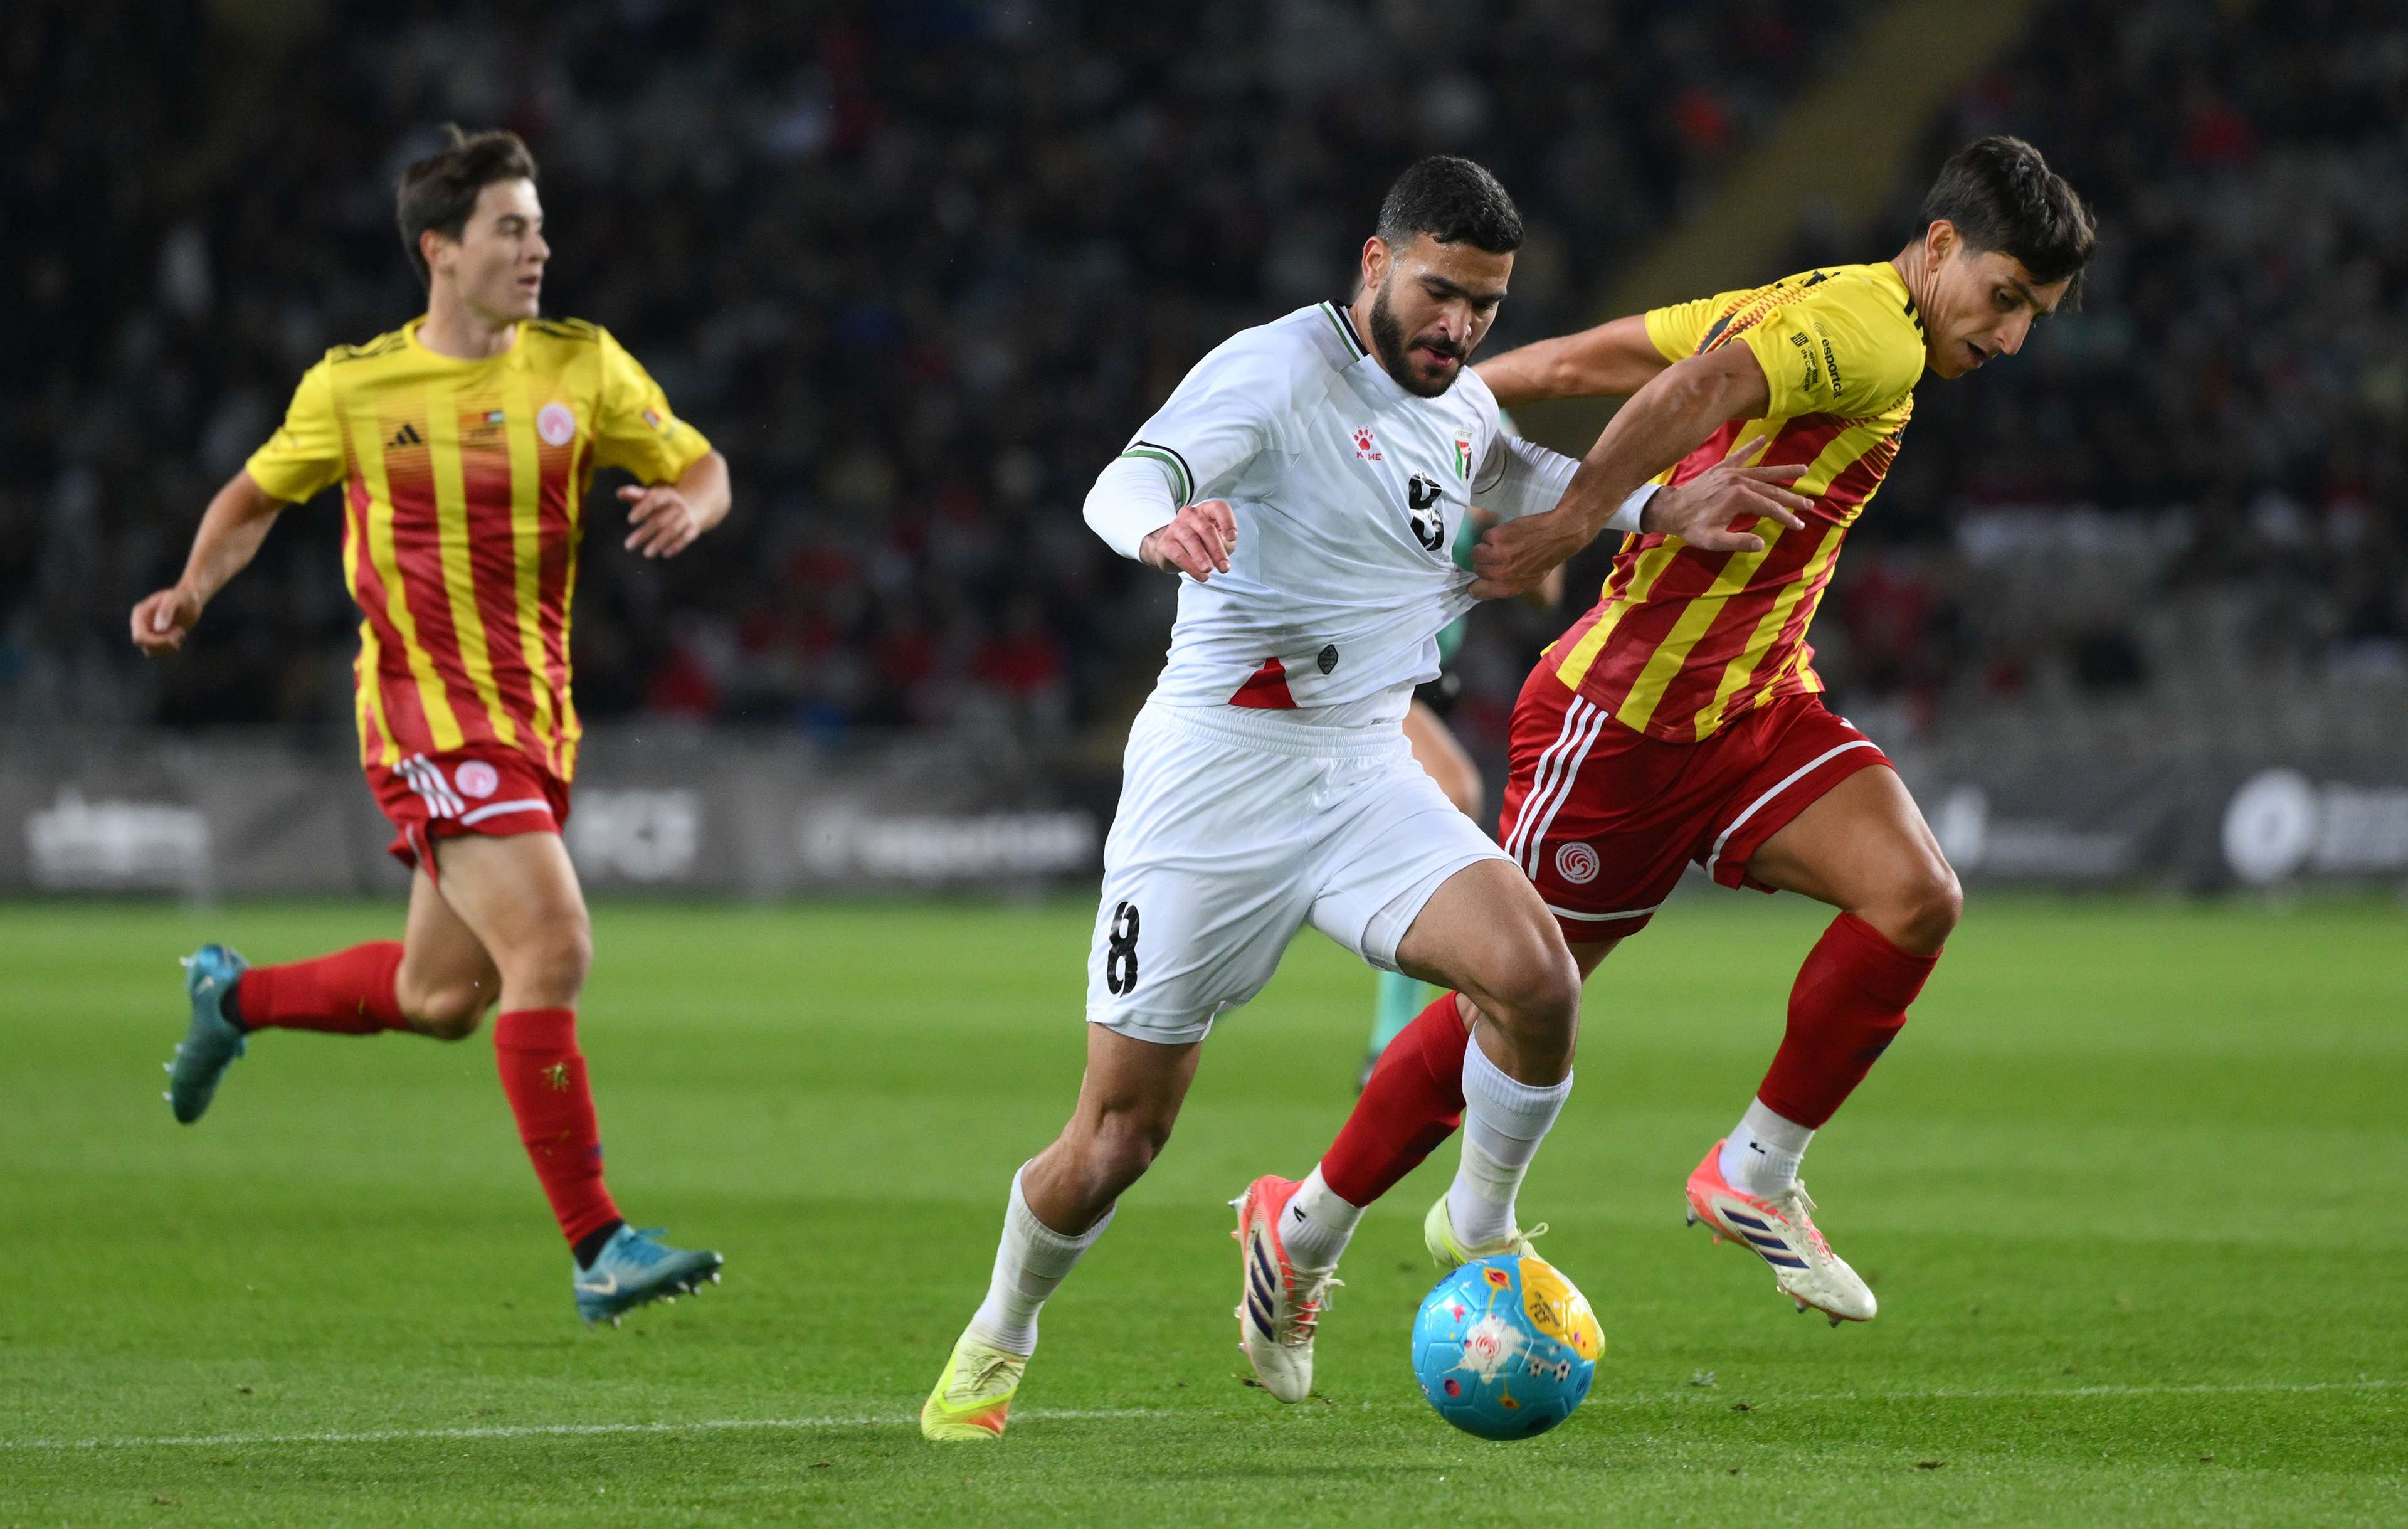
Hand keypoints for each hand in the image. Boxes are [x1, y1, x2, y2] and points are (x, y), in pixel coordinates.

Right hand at [130, 585, 202, 655]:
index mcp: (140, 614)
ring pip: (151, 652)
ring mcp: (148, 632)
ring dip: (169, 647)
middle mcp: (141, 624)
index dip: (156, 643)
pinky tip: (180, 636)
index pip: (139, 637)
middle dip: (165, 644)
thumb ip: (166, 610)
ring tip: (180, 632)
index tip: (173, 638)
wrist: (191, 599)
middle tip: (180, 632)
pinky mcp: (157, 638)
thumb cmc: (183, 596)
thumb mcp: (175, 598)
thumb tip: (158, 629)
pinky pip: (159, 652)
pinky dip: (171, 648)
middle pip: (146, 646)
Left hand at [620, 483, 705, 557]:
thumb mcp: (650, 496)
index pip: (654, 500)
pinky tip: (664, 554)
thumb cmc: (663, 503)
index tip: (630, 520)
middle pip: (660, 520)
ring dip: (658, 543)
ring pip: (672, 530)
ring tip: (646, 554)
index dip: (642, 509)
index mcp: (666, 495)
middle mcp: (677, 505)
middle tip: (628, 546)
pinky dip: (675, 546)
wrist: (694, 506)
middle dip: (644, 533)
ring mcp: (686, 518)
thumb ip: (634, 495)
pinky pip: (685, 539)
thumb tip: (619, 493)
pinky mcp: (693, 529)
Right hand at [1138, 499, 1237, 580]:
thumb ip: (1224, 545)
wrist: (1172, 551)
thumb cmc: (1201, 543)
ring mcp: (1176, 527)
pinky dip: (1191, 567)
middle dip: (1217, 550)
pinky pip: (1179, 554)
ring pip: (1191, 540)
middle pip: (1206, 528)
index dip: (1227, 521)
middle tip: (1224, 567)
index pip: (1218, 508)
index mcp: (1206, 511)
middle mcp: (1190, 515)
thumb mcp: (1218, 542)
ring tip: (1209, 570)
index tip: (1232, 538)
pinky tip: (1201, 576)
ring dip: (1202, 557)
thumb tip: (1223, 554)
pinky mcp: (1165, 543)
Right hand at [1467, 509, 1591, 599]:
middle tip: (1498, 555)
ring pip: (1475, 553)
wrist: (1558, 534)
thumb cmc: (1546, 557)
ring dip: (1485, 547)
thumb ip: (1507, 586)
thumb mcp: (1530, 579)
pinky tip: (1506, 534)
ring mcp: (1497, 555)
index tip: (1477, 579)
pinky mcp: (1496, 537)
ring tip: (1499, 544)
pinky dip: (1492, 534)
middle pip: (1477, 570)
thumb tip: (1484, 588)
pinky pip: (1483, 537)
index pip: (1478, 592)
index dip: (1475, 585)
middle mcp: (1501, 574)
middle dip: (1485, 562)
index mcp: (1510, 587)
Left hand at [1642, 461, 1811, 553]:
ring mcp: (1731, 472)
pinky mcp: (1722, 468)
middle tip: (1810, 504)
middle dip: (1792, 498)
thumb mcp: (1714, 541)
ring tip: (1804, 469)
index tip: (1799, 525)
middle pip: (1772, 490)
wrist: (1670, 509)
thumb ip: (1739, 542)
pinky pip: (1740, 455)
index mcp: (1739, 498)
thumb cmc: (1692, 528)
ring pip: (1763, 471)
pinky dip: (1752, 447)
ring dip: (1783, 471)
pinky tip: (1764, 438)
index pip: (1770, 508)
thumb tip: (1762, 544)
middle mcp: (1739, 481)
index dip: (1786, 518)